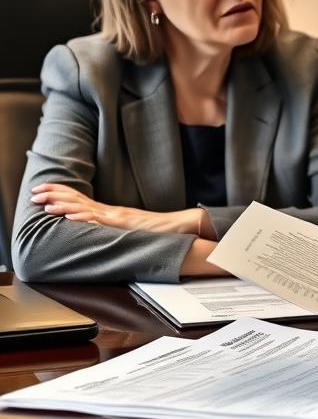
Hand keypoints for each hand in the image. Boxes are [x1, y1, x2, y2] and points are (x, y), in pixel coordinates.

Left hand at [30, 184, 203, 235]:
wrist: (181, 225)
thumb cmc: (158, 229)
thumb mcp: (129, 227)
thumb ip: (113, 225)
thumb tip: (93, 226)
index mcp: (111, 211)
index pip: (80, 198)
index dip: (60, 193)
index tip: (42, 189)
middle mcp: (112, 211)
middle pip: (78, 200)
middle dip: (55, 195)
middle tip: (34, 193)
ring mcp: (118, 217)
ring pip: (86, 209)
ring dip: (64, 206)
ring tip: (46, 204)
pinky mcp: (125, 225)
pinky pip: (102, 222)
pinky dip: (85, 219)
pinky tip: (72, 219)